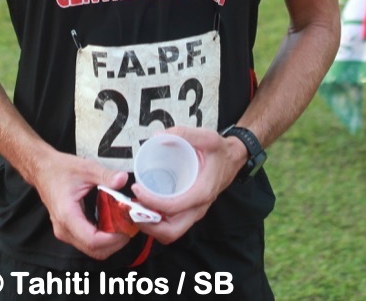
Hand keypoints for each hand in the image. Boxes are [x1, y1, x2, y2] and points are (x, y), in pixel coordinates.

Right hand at [31, 151, 132, 259]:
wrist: (42, 170)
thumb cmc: (60, 169)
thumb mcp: (86, 168)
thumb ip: (106, 175)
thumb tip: (123, 180)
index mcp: (67, 215)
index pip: (92, 240)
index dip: (113, 239)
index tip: (127, 227)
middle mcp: (64, 229)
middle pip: (94, 250)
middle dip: (115, 243)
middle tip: (129, 226)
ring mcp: (65, 232)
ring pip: (92, 249)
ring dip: (110, 242)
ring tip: (123, 224)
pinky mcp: (68, 231)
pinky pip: (87, 242)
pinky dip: (103, 238)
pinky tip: (112, 223)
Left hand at [128, 127, 244, 244]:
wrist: (234, 160)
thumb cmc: (220, 151)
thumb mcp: (207, 137)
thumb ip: (184, 133)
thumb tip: (157, 137)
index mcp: (201, 193)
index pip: (172, 207)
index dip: (151, 201)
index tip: (136, 187)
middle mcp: (198, 208)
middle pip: (171, 231)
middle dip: (148, 225)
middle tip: (132, 207)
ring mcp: (194, 212)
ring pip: (170, 232)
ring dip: (150, 225)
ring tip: (135, 207)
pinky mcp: (190, 211)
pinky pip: (172, 225)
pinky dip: (156, 222)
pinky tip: (145, 206)